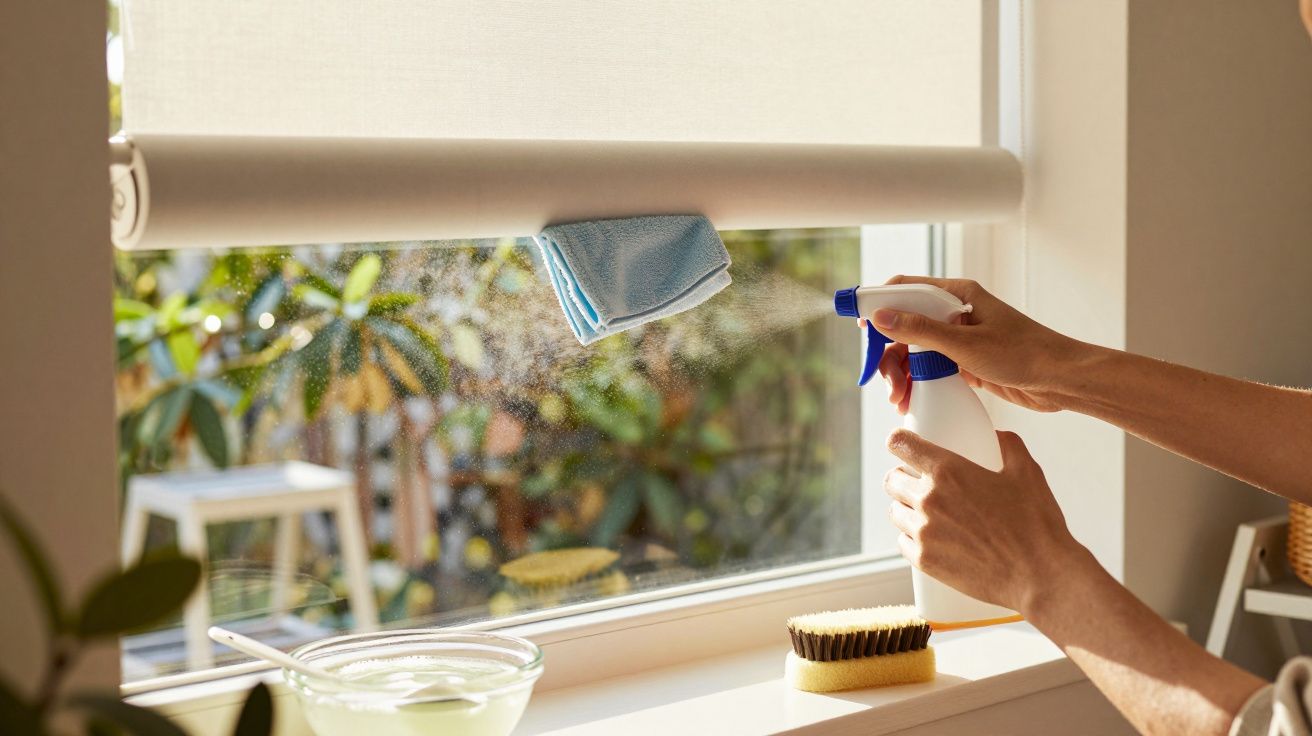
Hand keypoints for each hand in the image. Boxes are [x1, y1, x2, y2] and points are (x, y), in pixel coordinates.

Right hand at [861, 276, 1086, 413]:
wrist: (1062, 381)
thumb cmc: (1024, 355)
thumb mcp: (965, 344)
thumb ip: (921, 330)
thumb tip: (880, 316)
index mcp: (958, 294)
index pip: (906, 288)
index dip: (879, 304)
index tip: (860, 328)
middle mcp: (957, 312)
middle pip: (906, 324)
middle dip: (890, 353)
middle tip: (886, 381)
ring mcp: (961, 337)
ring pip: (916, 350)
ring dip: (901, 373)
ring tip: (900, 398)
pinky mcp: (966, 361)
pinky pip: (931, 368)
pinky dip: (918, 383)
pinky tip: (912, 400)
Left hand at [883, 427, 1089, 615]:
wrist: (1039, 575)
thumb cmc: (1035, 524)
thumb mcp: (1027, 473)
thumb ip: (1009, 446)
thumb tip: (999, 436)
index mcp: (948, 471)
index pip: (901, 444)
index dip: (899, 441)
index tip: (901, 444)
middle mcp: (928, 499)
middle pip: (891, 480)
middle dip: (902, 478)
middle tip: (916, 483)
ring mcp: (923, 532)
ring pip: (896, 512)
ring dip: (906, 509)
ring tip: (926, 513)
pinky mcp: (924, 560)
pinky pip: (903, 542)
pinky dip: (912, 538)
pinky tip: (929, 539)